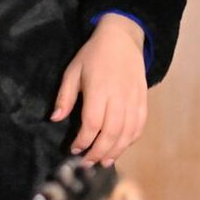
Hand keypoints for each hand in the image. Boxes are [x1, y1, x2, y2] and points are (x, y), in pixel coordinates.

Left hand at [51, 15, 148, 165]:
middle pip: (112, 132)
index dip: (83, 141)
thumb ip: (65, 96)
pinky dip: (132, 139)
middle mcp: (119, 96)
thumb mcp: (73, 71)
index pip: (93, 123)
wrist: (123, 37)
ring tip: (104, 161)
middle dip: (98, 151)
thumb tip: (55, 119)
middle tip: (87, 163)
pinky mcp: (144, 98)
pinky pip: (140, 123)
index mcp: (100, 89)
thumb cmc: (93, 54)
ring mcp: (134, 98)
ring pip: (128, 131)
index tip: (74, 149)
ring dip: (116, 150)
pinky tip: (121, 147)